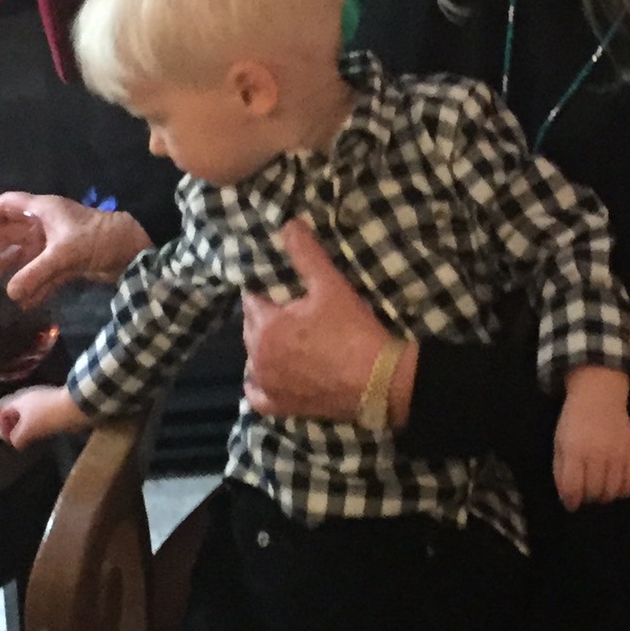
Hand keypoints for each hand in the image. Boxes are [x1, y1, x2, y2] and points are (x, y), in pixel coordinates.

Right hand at [0, 193, 149, 310]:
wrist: (134, 248)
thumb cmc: (97, 238)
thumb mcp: (64, 253)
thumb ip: (35, 273)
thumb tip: (10, 293)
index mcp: (43, 211)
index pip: (6, 206)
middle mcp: (47, 224)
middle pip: (12, 231)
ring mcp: (58, 243)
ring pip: (27, 253)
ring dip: (10, 266)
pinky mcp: (70, 261)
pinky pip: (45, 272)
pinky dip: (34, 285)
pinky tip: (23, 301)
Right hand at [0, 385, 84, 448]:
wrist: (74, 406)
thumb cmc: (46, 417)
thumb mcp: (27, 430)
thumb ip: (17, 437)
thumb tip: (14, 442)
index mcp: (18, 400)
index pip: (1, 408)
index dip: (1, 423)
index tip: (8, 438)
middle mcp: (28, 396)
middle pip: (15, 410)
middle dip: (14, 425)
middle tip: (18, 439)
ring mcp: (42, 398)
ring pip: (29, 412)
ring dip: (27, 425)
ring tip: (31, 438)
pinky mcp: (54, 403)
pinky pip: (41, 413)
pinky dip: (39, 423)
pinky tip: (44, 432)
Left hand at [242, 221, 415, 425]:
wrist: (378, 381)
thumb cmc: (352, 331)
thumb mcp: (330, 286)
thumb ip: (306, 254)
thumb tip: (289, 224)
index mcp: (266, 326)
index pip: (252, 300)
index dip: (265, 292)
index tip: (281, 290)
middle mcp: (258, 357)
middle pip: (251, 329)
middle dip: (265, 318)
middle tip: (290, 312)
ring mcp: (268, 385)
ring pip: (253, 361)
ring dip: (263, 349)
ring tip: (286, 341)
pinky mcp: (281, 407)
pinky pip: (258, 395)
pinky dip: (261, 384)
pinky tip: (272, 376)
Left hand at [552, 368, 629, 510]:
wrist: (599, 396)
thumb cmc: (574, 421)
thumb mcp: (560, 443)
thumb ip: (561, 470)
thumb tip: (567, 497)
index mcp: (575, 450)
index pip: (573, 487)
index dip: (571, 501)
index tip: (571, 504)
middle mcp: (597, 454)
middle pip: (594, 492)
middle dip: (587, 499)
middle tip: (585, 495)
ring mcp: (617, 454)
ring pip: (612, 491)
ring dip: (604, 497)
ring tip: (599, 492)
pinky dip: (622, 490)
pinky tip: (615, 487)